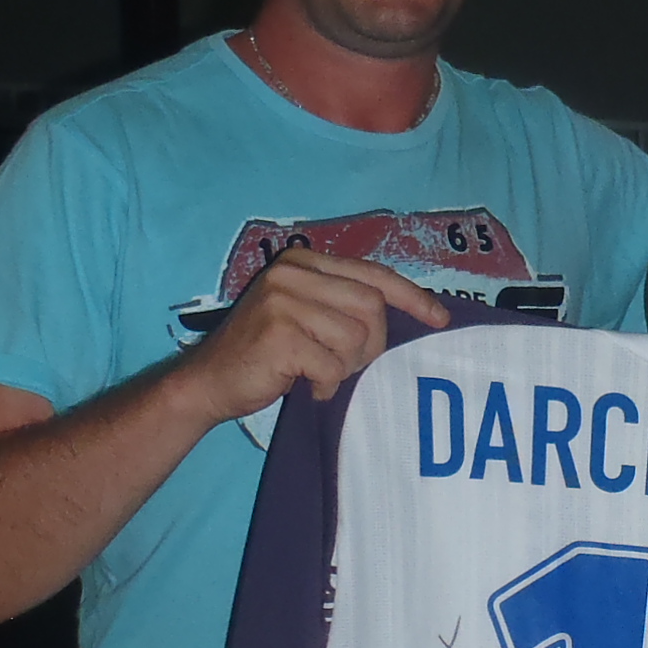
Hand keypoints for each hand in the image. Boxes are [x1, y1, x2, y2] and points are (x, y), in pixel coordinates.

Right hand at [179, 248, 447, 419]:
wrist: (208, 382)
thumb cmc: (266, 355)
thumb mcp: (307, 316)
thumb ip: (346, 305)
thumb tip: (415, 312)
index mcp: (304, 262)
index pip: (374, 273)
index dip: (413, 297)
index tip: (440, 320)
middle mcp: (292, 273)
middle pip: (372, 307)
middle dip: (371, 346)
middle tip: (343, 366)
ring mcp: (284, 301)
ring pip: (356, 338)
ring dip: (345, 367)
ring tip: (317, 374)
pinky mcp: (280, 334)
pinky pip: (333, 365)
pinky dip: (325, 384)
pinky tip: (304, 386)